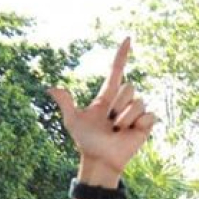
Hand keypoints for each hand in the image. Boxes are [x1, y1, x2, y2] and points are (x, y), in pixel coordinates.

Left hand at [48, 38, 155, 186]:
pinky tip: (130, 133)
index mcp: (106, 96)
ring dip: (125, 118)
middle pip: (128, 87)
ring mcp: (135, 111)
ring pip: (137, 101)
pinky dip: (137, 124)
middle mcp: (122, 101)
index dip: (121, 55)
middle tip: (109, 122)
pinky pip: (147, 115)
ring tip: (117, 130)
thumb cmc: (86, 141)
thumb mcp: (73, 121)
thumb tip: (51, 88)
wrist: (100, 159)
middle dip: (117, 104)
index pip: (116, 71)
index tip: (127, 38)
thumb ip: (66, 103)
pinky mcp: (146, 123)